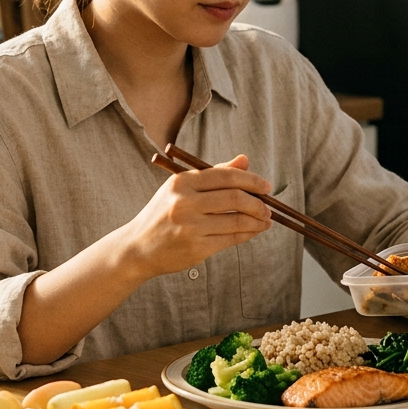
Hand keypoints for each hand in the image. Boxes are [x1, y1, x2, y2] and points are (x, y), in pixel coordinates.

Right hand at [121, 154, 271, 277]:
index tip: (266, 187)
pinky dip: (247, 234)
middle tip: (269, 207)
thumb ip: (214, 174)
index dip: (251, 180)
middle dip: (258, 203)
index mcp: (182, 182)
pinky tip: (254, 231)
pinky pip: (231, 238)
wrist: (138, 247)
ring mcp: (191, 227)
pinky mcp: (196, 248)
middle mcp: (185, 203)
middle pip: (235, 198)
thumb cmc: (163, 214)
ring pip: (237, 220)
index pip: (226, 176)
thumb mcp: (182, 189)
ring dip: (257, 220)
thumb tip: (245, 160)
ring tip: (266, 220)